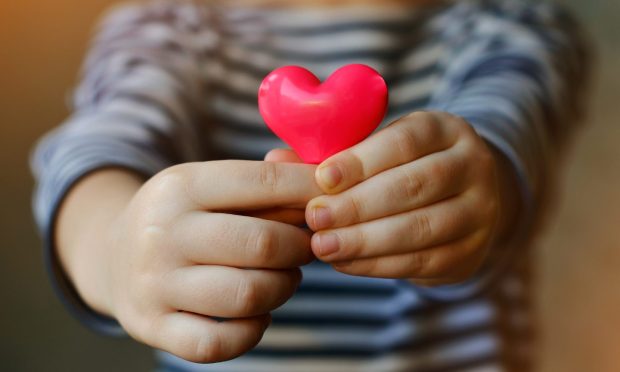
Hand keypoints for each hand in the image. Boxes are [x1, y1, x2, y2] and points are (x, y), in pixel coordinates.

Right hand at [101, 161, 320, 361]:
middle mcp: (162, 233)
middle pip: (262, 244)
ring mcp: (153, 284)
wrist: (112, 255)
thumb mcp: (210, 183)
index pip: (264, 182)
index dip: (310, 192)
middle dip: (300, 247)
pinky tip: (255, 314)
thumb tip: (321, 178)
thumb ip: (266, 177)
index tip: (333, 200)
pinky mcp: (151, 327)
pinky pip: (219, 343)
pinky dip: (252, 331)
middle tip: (305, 247)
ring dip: (283, 288)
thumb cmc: (183, 217)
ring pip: (248, 295)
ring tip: (283, 277)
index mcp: (182, 186)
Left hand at [302, 111, 517, 285]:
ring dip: (365, 240)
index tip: (322, 179)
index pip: (405, 141)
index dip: (361, 160)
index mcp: (445, 129)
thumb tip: (275, 160)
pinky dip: (378, 264)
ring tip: (323, 246)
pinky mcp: (470, 252)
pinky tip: (344, 261)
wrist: (462, 199)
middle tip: (315, 218)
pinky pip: (421, 262)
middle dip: (358, 205)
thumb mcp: (378, 150)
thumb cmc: (403, 168)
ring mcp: (479, 212)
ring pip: (420, 228)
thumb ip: (331, 153)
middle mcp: (472, 166)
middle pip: (413, 186)